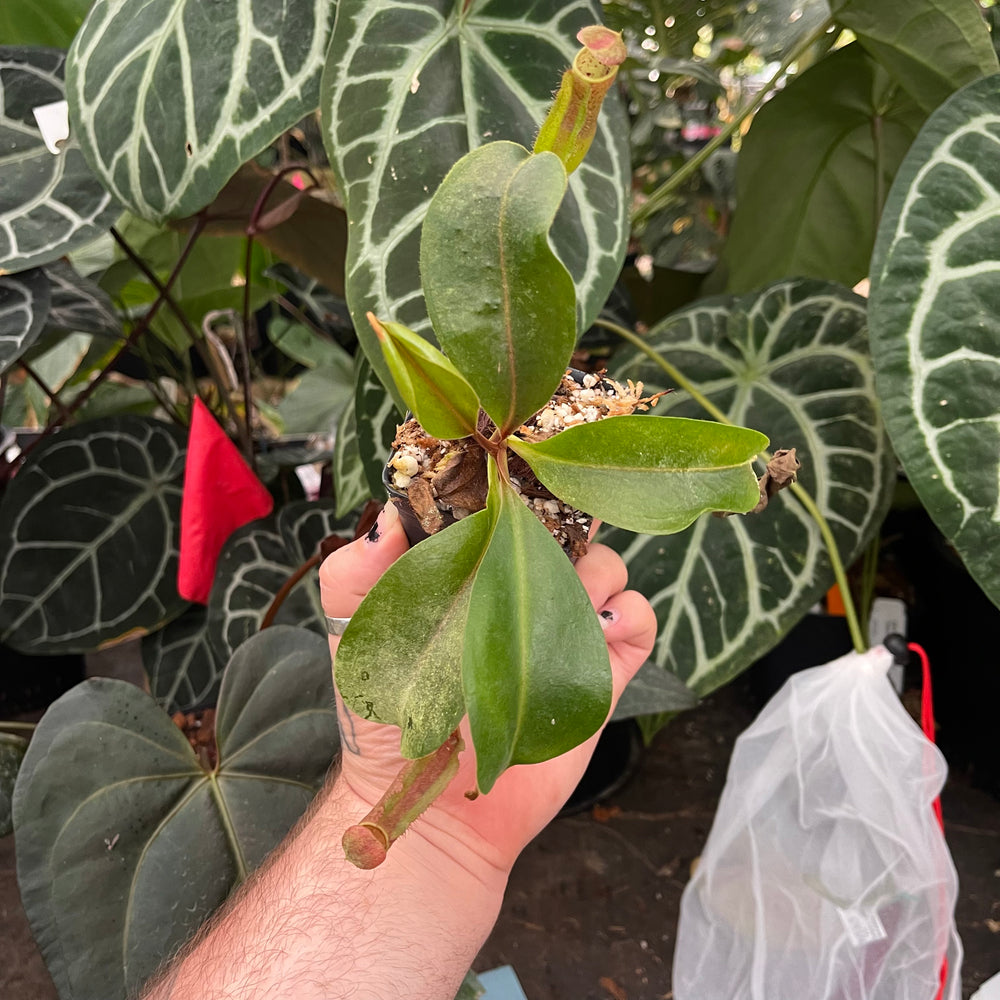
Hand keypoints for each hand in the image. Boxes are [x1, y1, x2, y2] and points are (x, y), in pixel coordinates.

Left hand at [319, 501, 656, 880]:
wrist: (436, 808)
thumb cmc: (387, 717)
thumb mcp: (355, 637)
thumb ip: (358, 573)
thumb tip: (389, 512)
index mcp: (473, 571)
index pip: (508, 507)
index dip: (521, 484)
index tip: (520, 471)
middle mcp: (521, 590)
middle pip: (571, 524)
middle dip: (570, 514)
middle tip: (546, 533)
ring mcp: (563, 627)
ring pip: (610, 563)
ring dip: (595, 569)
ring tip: (555, 605)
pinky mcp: (599, 669)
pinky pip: (638, 618)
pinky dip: (628, 614)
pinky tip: (595, 634)